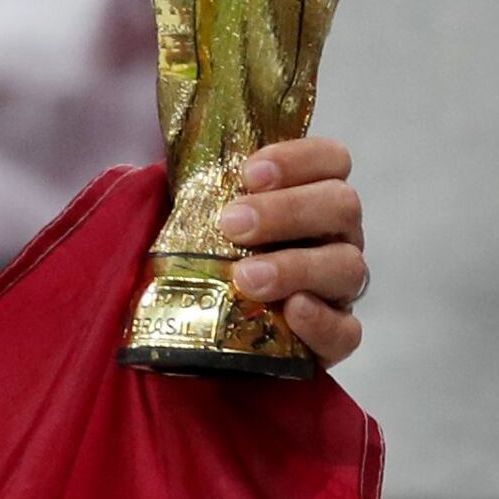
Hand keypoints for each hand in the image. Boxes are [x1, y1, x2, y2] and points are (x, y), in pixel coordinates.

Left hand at [217, 136, 366, 369]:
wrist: (208, 338)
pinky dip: (321, 321)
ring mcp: (339, 288)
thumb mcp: (198, 225)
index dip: (298, 159)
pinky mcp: (335, 339)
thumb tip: (151, 177)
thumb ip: (194, 197)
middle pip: (341, 206)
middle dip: (287, 210)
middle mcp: (336, 238)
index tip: (249, 173)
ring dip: (295, 266)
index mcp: (311, 198)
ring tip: (245, 278)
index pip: (331, 160)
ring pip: (347, 266)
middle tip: (232, 224)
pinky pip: (346, 331)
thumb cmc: (209, 267)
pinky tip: (292, 311)